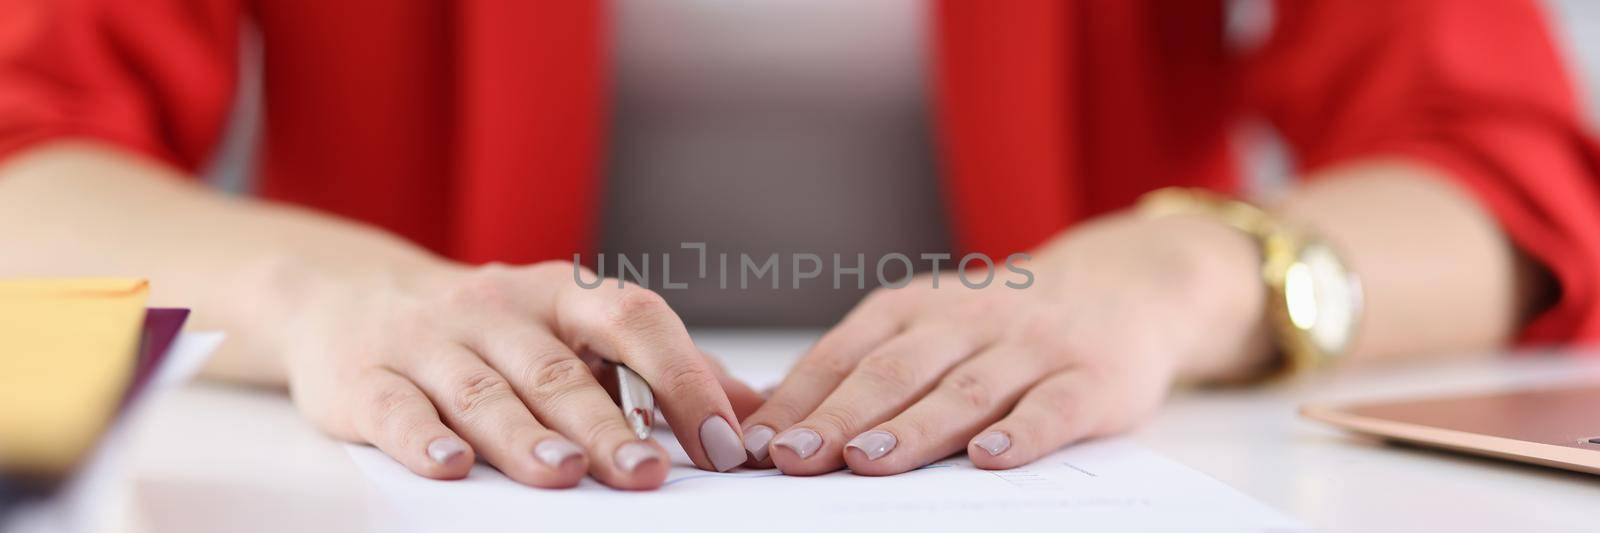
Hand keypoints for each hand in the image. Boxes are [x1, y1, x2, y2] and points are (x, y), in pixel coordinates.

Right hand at [280, 261, 762, 489]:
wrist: (349, 300)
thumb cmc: (490, 332)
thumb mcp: (571, 333)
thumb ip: (658, 369)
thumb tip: (753, 412)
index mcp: (563, 293)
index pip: (635, 321)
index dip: (684, 378)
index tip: (724, 443)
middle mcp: (497, 306)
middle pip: (560, 370)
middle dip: (609, 426)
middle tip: (650, 474)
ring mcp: (429, 340)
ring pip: (485, 392)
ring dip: (526, 437)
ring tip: (565, 475)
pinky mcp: (367, 378)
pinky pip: (397, 409)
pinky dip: (423, 438)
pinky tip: (451, 468)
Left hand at [739, 213, 1269, 474]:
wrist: (1124, 288)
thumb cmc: (1003, 326)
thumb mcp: (931, 326)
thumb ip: (865, 365)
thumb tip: (773, 413)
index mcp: (918, 307)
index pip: (847, 354)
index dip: (800, 399)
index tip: (756, 443)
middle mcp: (970, 319)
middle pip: (896, 370)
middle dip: (839, 416)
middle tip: (792, 456)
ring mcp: (1032, 347)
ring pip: (966, 390)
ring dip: (914, 428)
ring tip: (867, 461)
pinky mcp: (1093, 377)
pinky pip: (1054, 407)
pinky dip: (1023, 432)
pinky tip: (991, 458)